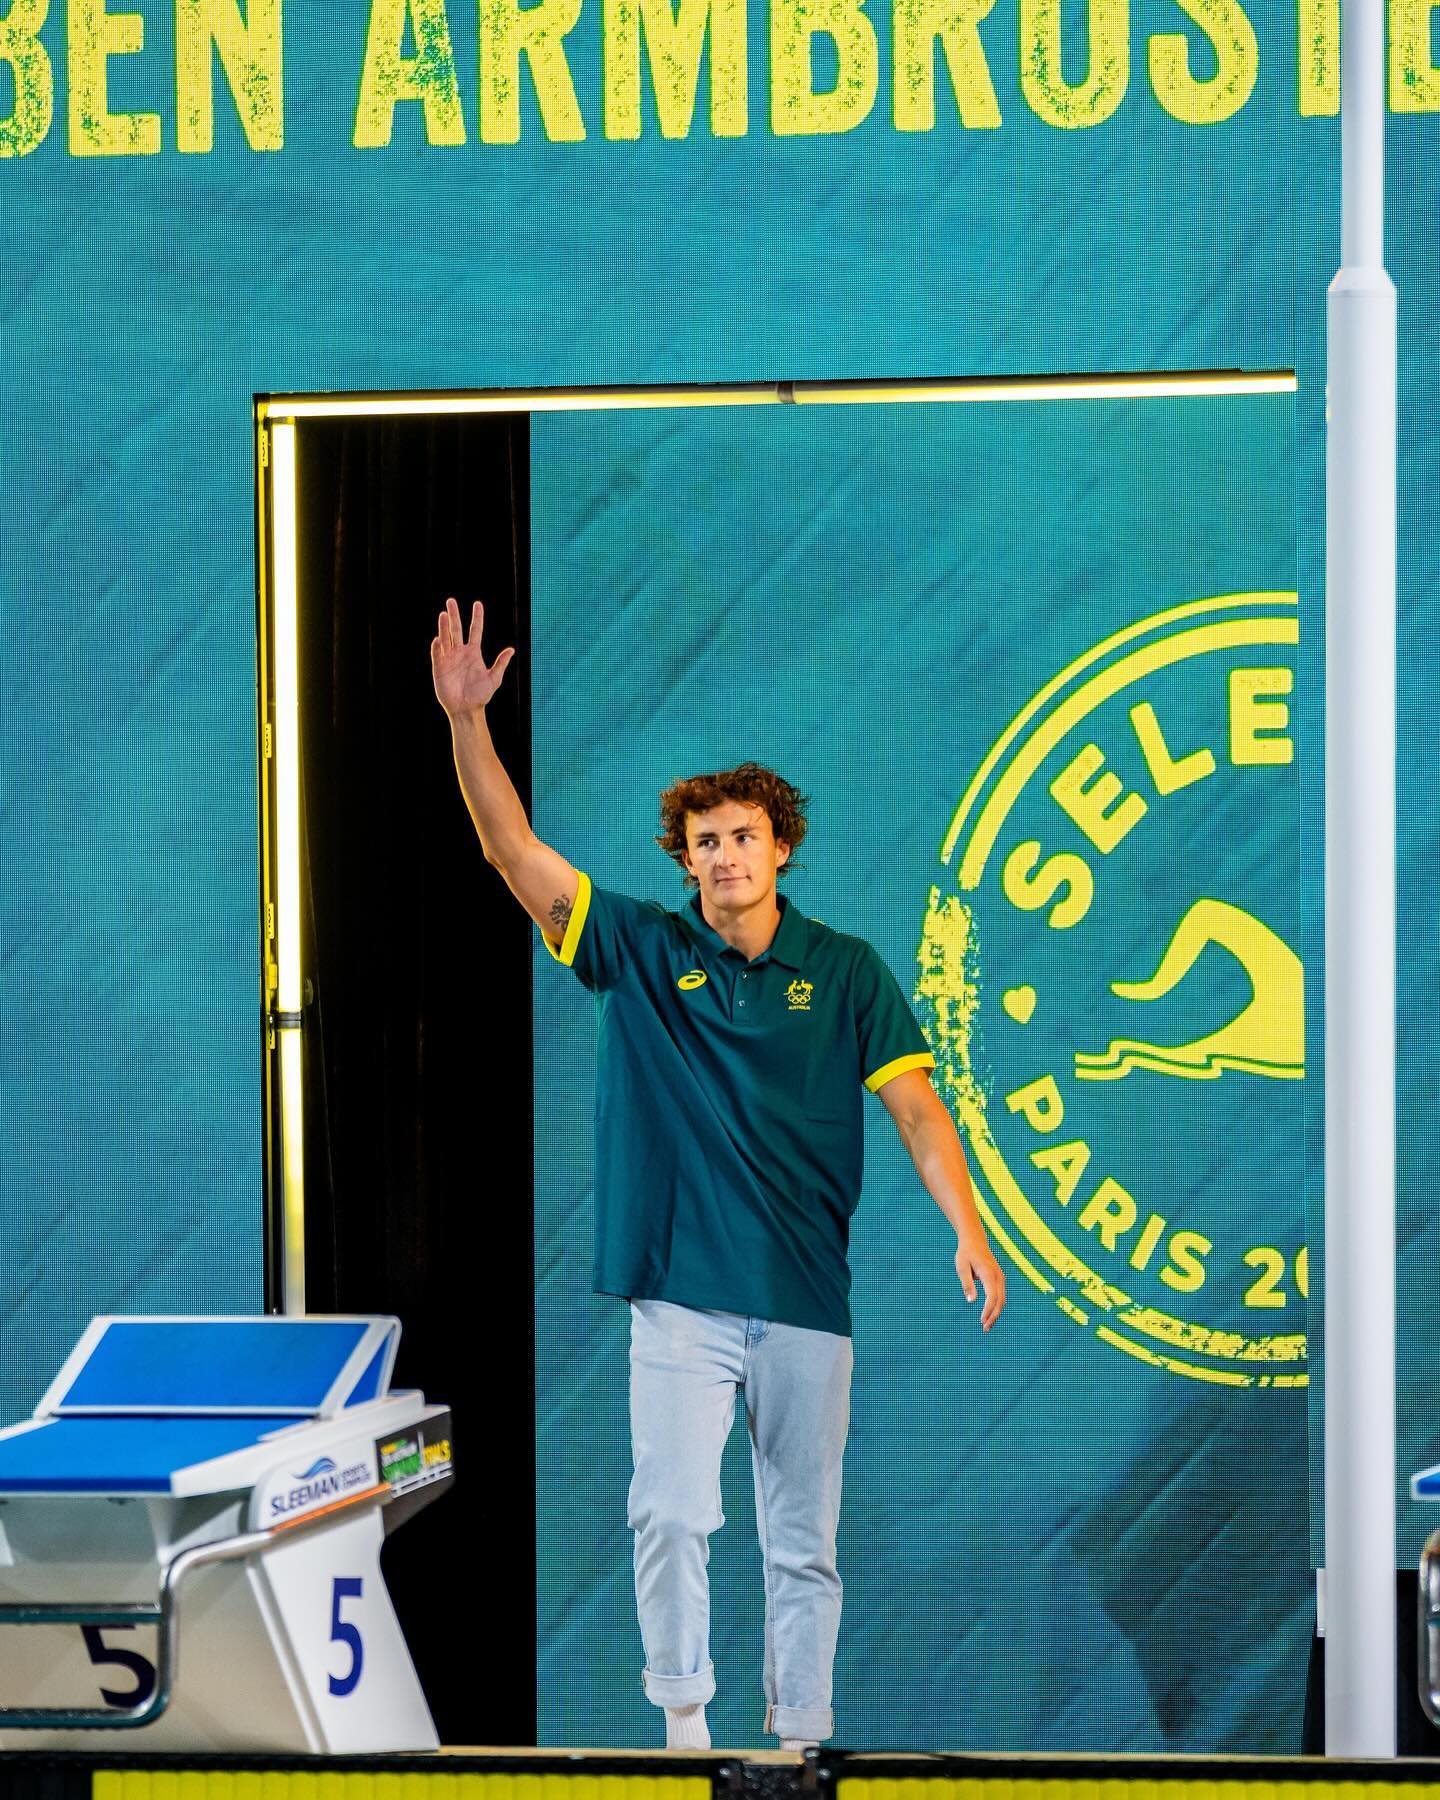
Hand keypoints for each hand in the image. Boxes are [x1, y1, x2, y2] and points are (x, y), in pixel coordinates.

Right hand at [430, 597, 514, 718]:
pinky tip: (438, 638)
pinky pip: (437, 653)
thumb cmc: (480, 696)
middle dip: (454, 615)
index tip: (477, 604)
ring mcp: (449, 659)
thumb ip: (500, 664)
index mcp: (474, 653)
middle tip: (451, 601)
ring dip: (444, 626)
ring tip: (443, 614)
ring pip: (446, 638)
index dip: (477, 617)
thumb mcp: (494, 679)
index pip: (475, 630)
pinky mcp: (439, 667)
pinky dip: (437, 646)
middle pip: (456, 629)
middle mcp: (460, 653)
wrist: (466, 709)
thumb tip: (512, 649)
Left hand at [954, 1237, 1005, 1330]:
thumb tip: (971, 1301)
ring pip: (1002, 1299)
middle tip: (984, 1329)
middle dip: (993, 1316)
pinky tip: (989, 1314)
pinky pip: (1000, 1295)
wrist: (974, 1240)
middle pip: (1000, 1301)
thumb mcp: (961, 1267)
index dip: (988, 1310)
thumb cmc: (966, 1253)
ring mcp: (1000, 1278)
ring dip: (995, 1313)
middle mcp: (998, 1276)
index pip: (992, 1296)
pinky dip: (996, 1306)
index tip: (981, 1321)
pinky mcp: (999, 1279)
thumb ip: (967, 1284)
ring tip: (986, 1325)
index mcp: (989, 1273)